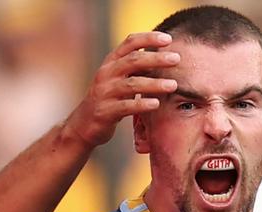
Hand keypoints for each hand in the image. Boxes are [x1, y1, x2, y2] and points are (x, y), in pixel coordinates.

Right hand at [65, 31, 179, 146]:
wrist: (84, 123)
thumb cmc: (109, 98)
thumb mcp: (119, 78)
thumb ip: (136, 67)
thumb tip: (164, 55)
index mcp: (111, 62)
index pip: (130, 43)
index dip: (148, 38)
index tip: (168, 39)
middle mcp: (106, 73)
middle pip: (133, 61)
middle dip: (156, 58)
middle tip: (176, 58)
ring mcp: (105, 92)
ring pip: (132, 84)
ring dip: (154, 84)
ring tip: (173, 85)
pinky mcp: (105, 111)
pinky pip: (126, 106)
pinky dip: (142, 104)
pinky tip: (156, 104)